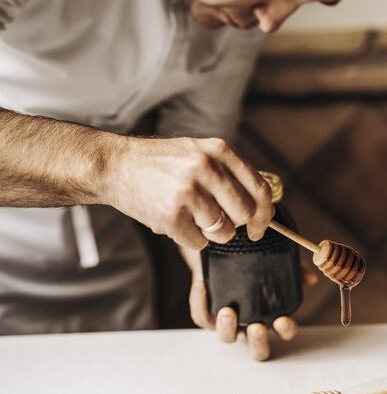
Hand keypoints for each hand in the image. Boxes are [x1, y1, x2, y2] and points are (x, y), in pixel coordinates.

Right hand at [106, 136, 273, 249]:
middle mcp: (207, 168)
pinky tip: (174, 222)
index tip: (259, 226)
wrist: (115, 165)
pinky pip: (198, 243)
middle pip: (245, 213)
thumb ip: (227, 171)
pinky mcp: (171, 216)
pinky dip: (189, 239)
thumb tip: (260, 205)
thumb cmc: (159, 162)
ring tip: (190, 217)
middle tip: (219, 225)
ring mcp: (189, 192)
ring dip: (210, 233)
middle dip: (236, 225)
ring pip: (223, 232)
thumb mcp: (197, 152)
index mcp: (218, 150)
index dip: (265, 213)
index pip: (259, 188)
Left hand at [182, 247, 317, 360]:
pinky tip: (202, 286)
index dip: (285, 330)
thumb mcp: (273, 261)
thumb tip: (309, 277)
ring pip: (227, 338)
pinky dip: (200, 304)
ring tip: (228, 312)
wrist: (222, 250)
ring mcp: (228, 322)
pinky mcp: (207, 314)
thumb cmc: (253, 260)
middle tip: (256, 328)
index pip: (284, 331)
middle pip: (258, 350)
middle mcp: (250, 324)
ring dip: (228, 329)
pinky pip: (202, 317)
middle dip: (258, 342)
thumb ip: (294, 268)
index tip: (282, 319)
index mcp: (271, 315)